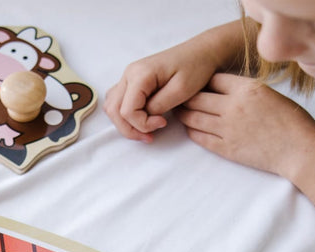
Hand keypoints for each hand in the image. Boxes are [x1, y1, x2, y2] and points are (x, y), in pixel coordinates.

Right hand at [104, 38, 220, 142]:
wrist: (202, 52)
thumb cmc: (195, 67)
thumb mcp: (181, 90)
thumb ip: (159, 105)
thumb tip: (145, 117)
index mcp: (139, 74)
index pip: (127, 110)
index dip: (142, 124)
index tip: (162, 124)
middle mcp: (129, 74)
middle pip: (114, 111)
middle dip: (131, 129)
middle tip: (151, 135)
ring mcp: (128, 77)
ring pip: (112, 108)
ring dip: (126, 124)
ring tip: (147, 129)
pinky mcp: (133, 82)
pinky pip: (118, 102)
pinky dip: (125, 116)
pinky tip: (143, 119)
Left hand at [177, 73, 314, 178]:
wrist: (298, 149)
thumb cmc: (290, 120)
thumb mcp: (268, 93)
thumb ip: (244, 90)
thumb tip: (224, 88)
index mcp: (247, 88)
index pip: (213, 79)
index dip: (203, 81)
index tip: (197, 83)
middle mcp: (233, 107)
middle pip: (197, 98)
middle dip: (186, 97)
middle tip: (178, 97)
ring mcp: (227, 129)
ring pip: (194, 118)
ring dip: (184, 114)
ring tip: (180, 112)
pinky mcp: (225, 148)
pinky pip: (200, 138)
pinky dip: (192, 131)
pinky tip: (191, 128)